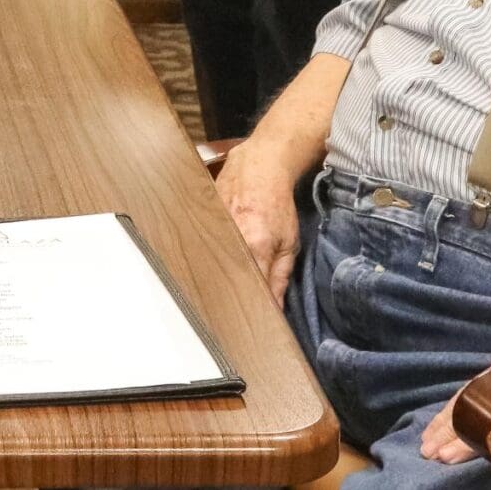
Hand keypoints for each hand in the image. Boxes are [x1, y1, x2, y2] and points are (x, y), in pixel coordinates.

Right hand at [213, 140, 303, 304]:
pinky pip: (203, 249)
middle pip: (225, 282)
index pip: (252, 292)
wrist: (258, 167)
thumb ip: (281, 278)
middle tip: (233, 312)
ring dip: (217, 278)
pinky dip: (207, 258)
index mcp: (254, 248)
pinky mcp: (200, 221)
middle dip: (230, 298)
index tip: (254, 323)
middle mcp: (230, 241)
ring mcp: (212, 230)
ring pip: (211, 266)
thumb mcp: (289, 243)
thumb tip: (276, 309)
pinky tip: (209, 263)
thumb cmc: (277, 204)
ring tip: (217, 288)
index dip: (252, 310)